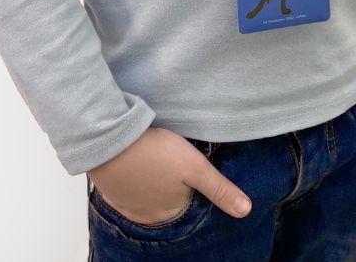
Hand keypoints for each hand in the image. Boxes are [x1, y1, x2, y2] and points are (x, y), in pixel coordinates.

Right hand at [88, 127, 251, 224]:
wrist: (110, 140)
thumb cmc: (155, 153)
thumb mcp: (195, 167)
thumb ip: (219, 189)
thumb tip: (246, 211)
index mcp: (168, 213)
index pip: (187, 201)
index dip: (190, 181)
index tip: (187, 164)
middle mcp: (146, 216)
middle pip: (165, 198)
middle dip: (170, 182)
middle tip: (171, 156)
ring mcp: (125, 204)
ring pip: (146, 192)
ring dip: (151, 178)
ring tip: (155, 155)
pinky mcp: (109, 188)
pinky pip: (126, 185)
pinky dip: (133, 174)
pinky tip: (137, 158)